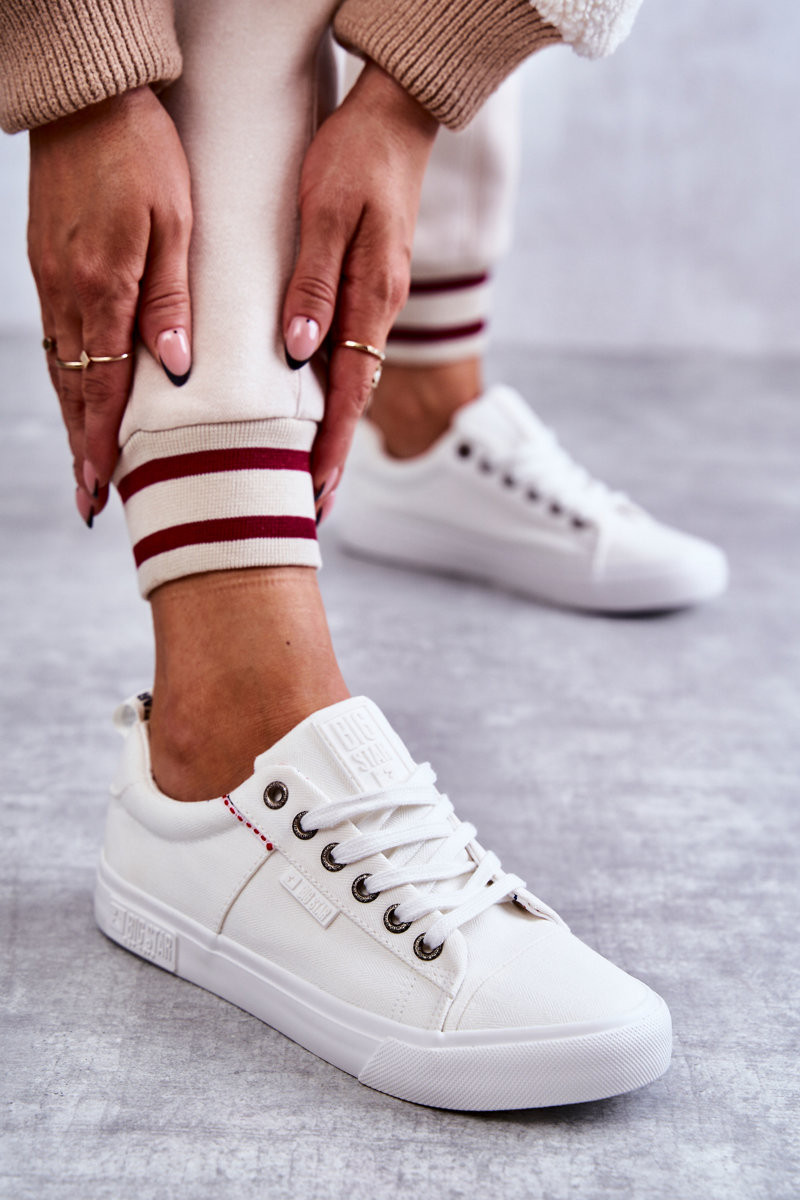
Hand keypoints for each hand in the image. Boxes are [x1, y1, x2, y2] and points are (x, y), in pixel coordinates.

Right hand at [28, 86, 192, 521]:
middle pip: (74, 389)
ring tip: (84, 462)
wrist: (88, 98)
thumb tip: (172, 366)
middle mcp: (69, 292)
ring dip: (73, 419)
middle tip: (90, 498)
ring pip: (61, 368)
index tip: (101, 487)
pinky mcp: (48, 264)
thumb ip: (171, 297)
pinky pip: (56, 337)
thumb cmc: (142, 154)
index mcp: (103, 287)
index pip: (100, 386)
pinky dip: (67, 377)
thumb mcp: (172, 222)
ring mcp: (52, 279)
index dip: (101, 442)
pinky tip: (78, 395)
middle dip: (81, 448)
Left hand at [282, 63, 437, 517]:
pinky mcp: (368, 287)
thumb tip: (299, 351)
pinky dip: (333, 390)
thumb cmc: (356, 157)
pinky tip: (315, 405)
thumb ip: (314, 282)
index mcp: (373, 298)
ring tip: (309, 472)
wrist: (396, 116)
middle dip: (332, 454)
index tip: (315, 490)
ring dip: (332, 429)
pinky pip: (349, 352)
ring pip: (352, 379)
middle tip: (312, 506)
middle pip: (354, 398)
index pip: (349, 389)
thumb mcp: (328, 212)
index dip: (330, 444)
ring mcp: (377, 300)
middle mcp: (379, 309)